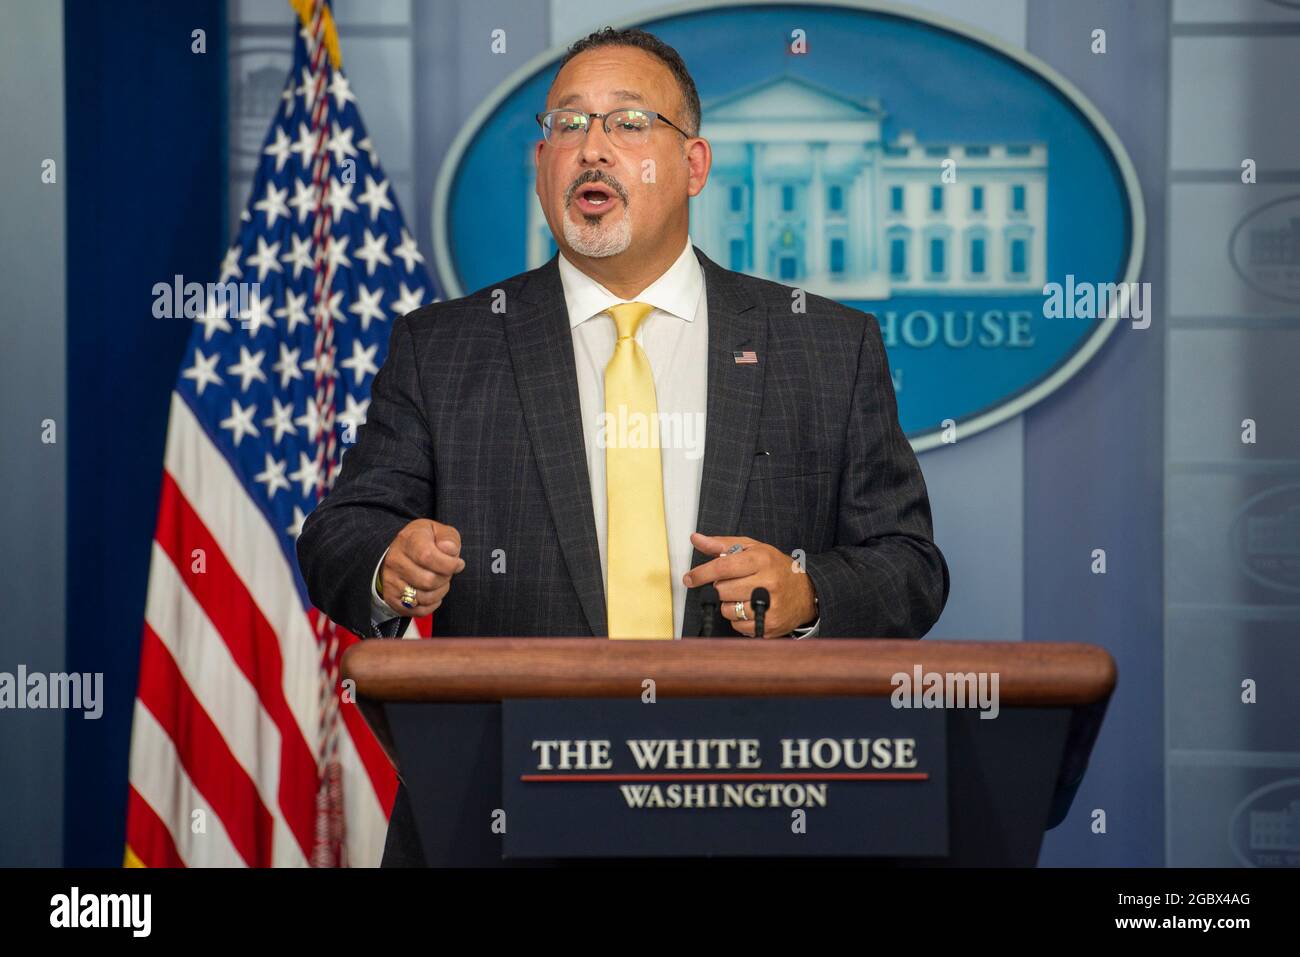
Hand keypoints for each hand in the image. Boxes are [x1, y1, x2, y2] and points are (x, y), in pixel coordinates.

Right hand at [379, 519, 464, 616]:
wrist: (400, 552)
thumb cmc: (425, 541)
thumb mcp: (438, 531)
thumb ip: (448, 538)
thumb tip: (450, 550)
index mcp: (408, 540)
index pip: (427, 556)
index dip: (448, 564)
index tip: (457, 563)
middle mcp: (395, 561)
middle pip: (428, 580)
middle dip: (445, 578)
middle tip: (447, 572)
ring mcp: (391, 581)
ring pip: (424, 597)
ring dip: (440, 591)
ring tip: (440, 581)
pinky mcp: (392, 598)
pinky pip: (418, 610)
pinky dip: (432, 604)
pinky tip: (433, 592)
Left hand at [682, 533, 816, 637]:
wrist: (807, 591)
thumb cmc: (776, 567)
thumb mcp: (753, 548)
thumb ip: (722, 544)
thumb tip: (696, 539)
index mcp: (761, 559)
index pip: (722, 566)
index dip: (701, 573)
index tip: (689, 578)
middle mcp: (767, 582)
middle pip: (722, 590)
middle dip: (722, 588)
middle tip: (734, 583)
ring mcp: (770, 606)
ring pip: (728, 610)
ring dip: (729, 604)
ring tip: (745, 596)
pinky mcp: (770, 625)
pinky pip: (738, 626)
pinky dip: (739, 619)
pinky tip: (751, 609)